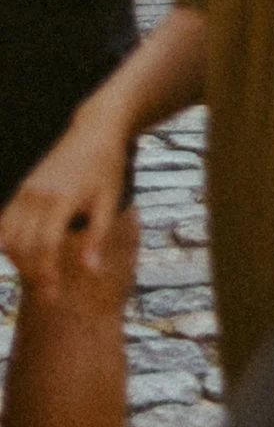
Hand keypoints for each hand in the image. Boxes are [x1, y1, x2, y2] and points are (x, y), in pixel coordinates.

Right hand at [2, 100, 134, 292]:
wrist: (95, 129)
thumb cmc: (107, 167)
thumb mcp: (110, 200)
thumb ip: (97, 235)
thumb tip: (90, 270)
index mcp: (61, 198)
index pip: (45, 246)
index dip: (46, 274)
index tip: (53, 296)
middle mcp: (37, 195)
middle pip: (23, 246)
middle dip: (32, 274)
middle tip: (48, 294)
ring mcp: (26, 190)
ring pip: (9, 237)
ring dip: (18, 261)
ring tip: (38, 276)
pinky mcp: (22, 189)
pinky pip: (5, 222)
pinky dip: (8, 243)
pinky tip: (23, 256)